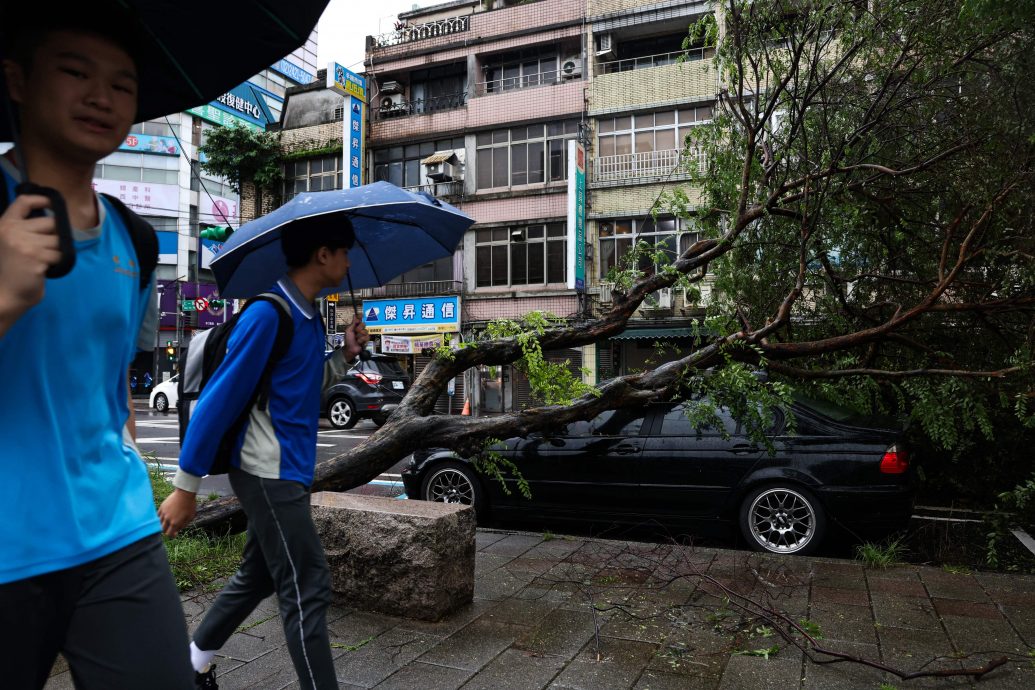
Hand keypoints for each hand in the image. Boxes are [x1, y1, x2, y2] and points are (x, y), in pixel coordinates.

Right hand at [0, 195, 58, 334]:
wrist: (3, 296)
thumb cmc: (8, 271)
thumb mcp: (9, 243)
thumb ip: (22, 230)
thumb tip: (50, 220)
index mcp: (4, 225)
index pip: (24, 202)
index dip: (41, 199)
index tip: (51, 202)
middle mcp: (13, 231)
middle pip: (51, 222)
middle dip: (55, 235)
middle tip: (45, 249)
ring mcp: (24, 243)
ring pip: (58, 240)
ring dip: (56, 251)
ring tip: (41, 262)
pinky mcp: (36, 257)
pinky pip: (60, 255)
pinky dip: (57, 263)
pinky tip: (43, 270)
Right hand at [158, 488, 196, 537]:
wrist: (185, 493)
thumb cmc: (190, 505)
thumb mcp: (190, 517)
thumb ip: (183, 525)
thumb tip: (178, 529)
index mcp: (175, 523)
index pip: (169, 534)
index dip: (172, 535)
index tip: (175, 533)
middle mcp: (168, 519)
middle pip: (162, 530)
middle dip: (167, 530)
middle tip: (171, 528)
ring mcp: (164, 513)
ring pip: (159, 523)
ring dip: (163, 524)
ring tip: (168, 522)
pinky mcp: (162, 507)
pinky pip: (158, 515)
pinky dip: (160, 518)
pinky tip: (165, 516)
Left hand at [344, 319, 368, 360]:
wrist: (350, 348)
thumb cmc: (348, 340)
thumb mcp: (348, 330)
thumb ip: (353, 323)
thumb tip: (354, 316)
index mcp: (355, 326)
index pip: (359, 319)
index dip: (361, 316)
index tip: (362, 314)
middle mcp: (360, 329)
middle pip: (363, 324)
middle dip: (359, 328)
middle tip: (356, 332)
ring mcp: (363, 334)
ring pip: (365, 331)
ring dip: (360, 336)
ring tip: (357, 339)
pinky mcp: (366, 339)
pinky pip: (366, 337)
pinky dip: (361, 340)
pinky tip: (359, 342)